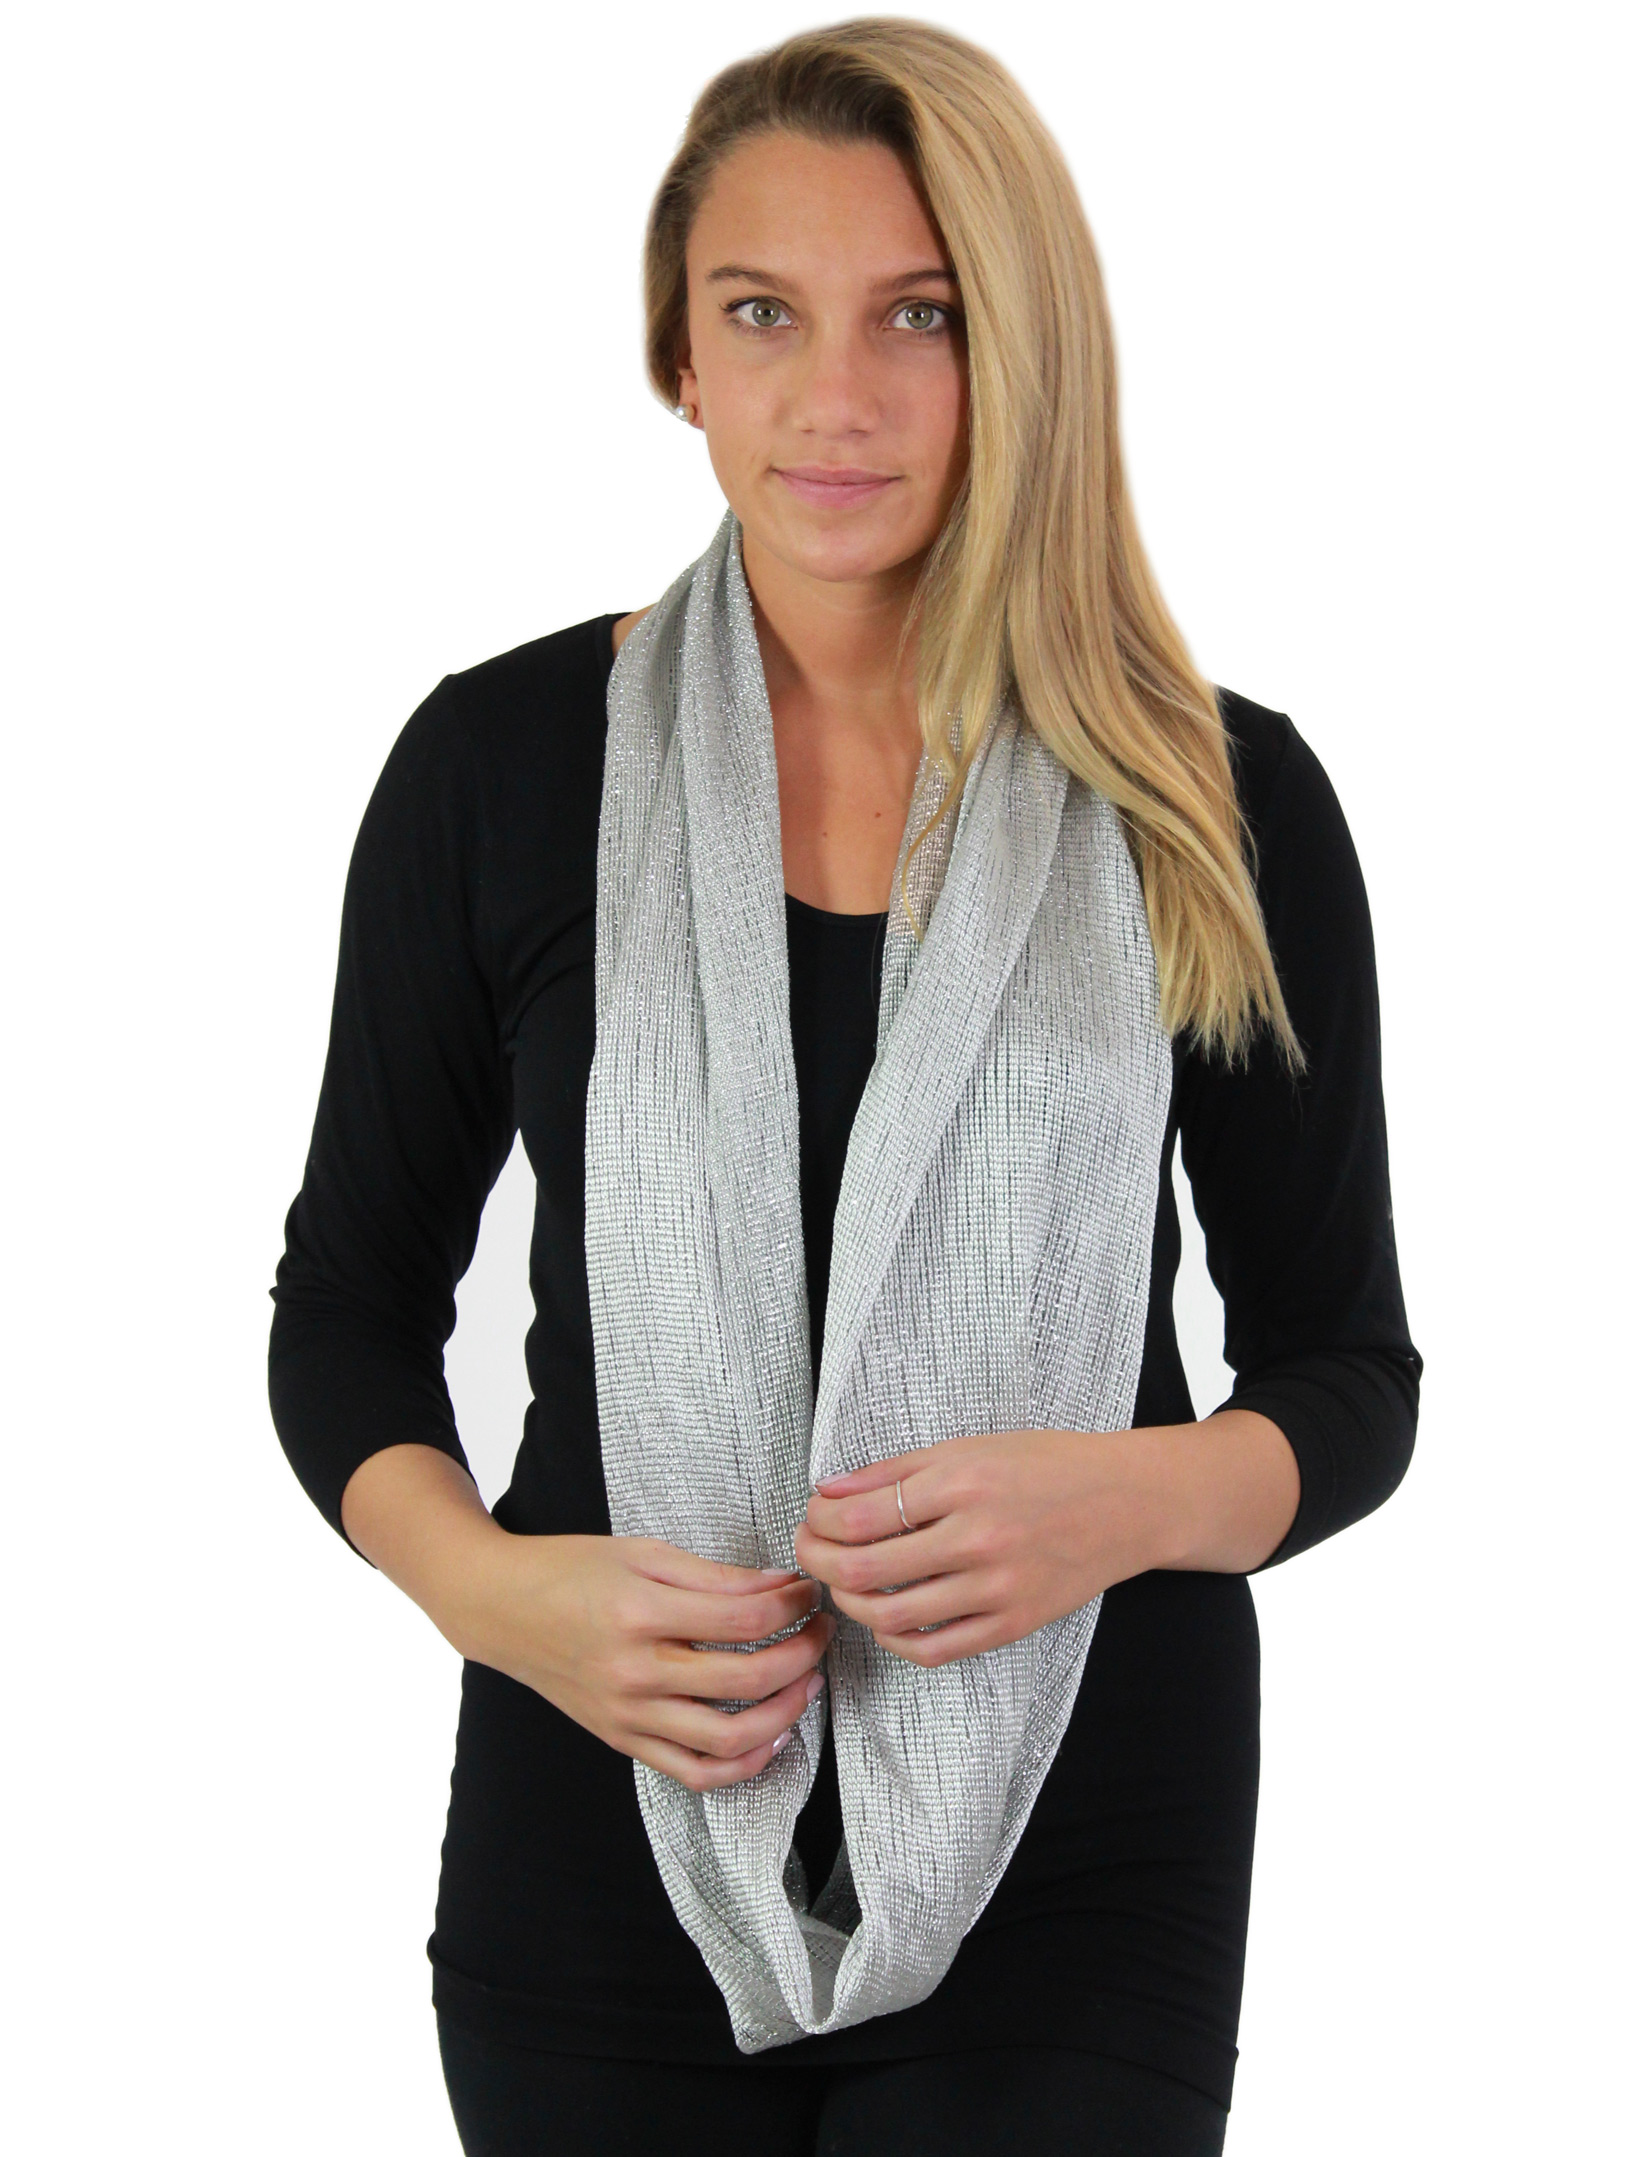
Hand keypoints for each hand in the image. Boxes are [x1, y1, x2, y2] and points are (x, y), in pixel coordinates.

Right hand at [480, 1531, 835, 1792]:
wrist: (501, 1608)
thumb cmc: (570, 1569)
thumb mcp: (643, 1551)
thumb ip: (714, 1575)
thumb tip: (779, 1587)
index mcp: (641, 1612)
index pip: (743, 1620)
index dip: (791, 1605)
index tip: (807, 1591)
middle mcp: (635, 1672)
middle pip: (746, 1682)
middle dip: (802, 1655)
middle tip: (820, 1631)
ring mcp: (628, 1715)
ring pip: (727, 1741)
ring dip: (784, 1714)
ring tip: (807, 1683)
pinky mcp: (622, 1740)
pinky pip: (693, 1773)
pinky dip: (741, 1765)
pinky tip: (771, 1737)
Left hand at [793, 1428, 1162, 1667]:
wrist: (1129, 1503)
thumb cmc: (1048, 1466)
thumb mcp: (970, 1448)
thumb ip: (895, 1471)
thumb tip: (829, 1492)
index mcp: (962, 1483)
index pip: (858, 1516)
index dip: (817, 1522)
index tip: (812, 1517)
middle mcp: (978, 1538)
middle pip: (864, 1570)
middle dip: (818, 1563)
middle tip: (811, 1551)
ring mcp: (996, 1588)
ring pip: (891, 1616)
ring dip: (850, 1602)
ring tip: (845, 1583)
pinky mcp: (1012, 1624)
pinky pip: (933, 1648)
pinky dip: (895, 1638)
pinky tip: (887, 1616)